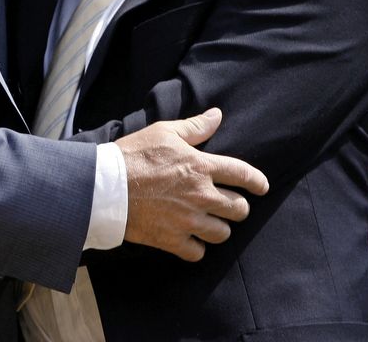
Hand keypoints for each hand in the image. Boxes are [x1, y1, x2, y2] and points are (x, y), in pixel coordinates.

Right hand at [116, 108, 268, 261]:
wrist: (106, 186)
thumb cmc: (134, 154)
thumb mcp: (164, 132)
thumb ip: (195, 127)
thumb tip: (217, 115)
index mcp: (200, 167)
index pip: (242, 174)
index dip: (257, 181)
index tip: (261, 186)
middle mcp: (201, 195)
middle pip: (239, 209)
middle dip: (237, 206)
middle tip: (228, 203)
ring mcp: (188, 221)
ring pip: (222, 233)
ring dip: (218, 226)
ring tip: (208, 221)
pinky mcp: (173, 240)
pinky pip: (198, 252)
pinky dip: (196, 247)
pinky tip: (189, 238)